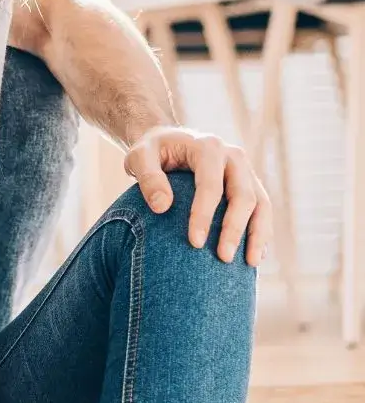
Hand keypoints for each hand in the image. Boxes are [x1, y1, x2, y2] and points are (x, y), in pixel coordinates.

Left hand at [124, 126, 271, 266]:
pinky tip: (255, 256)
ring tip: (250, 263)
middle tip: (223, 258)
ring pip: (261, 203)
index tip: (194, 243)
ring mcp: (245, 170)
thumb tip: (162, 207)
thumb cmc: (151, 151)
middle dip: (234, 229)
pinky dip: (261, 231)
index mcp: (208, 148)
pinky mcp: (249, 183)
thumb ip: (148, 178)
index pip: (210, 186)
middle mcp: (233, 156)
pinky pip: (262, 208)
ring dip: (258, 234)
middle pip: (243, 195)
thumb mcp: (139, 157)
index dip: (204, 215)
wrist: (168, 139)